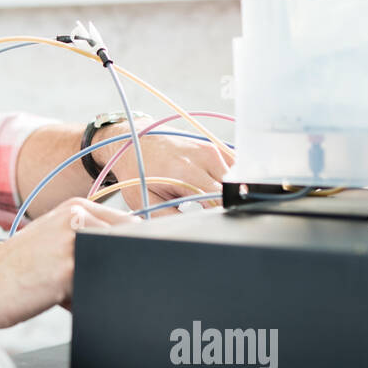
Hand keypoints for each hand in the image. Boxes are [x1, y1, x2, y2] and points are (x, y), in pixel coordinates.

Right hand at [0, 197, 139, 326]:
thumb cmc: (11, 271)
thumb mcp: (51, 243)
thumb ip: (86, 245)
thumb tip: (127, 262)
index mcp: (76, 208)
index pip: (132, 226)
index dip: (135, 252)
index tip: (125, 270)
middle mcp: (77, 218)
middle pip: (131, 247)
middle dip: (122, 271)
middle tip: (96, 287)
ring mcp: (74, 242)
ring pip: (117, 268)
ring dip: (105, 287)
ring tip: (70, 294)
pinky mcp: (68, 270)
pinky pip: (99, 289)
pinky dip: (90, 303)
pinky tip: (61, 304)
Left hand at [93, 122, 230, 213]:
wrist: (132, 140)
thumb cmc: (137, 170)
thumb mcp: (145, 200)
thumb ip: (169, 217)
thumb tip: (190, 228)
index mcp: (185, 172)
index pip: (220, 199)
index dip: (219, 213)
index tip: (211, 220)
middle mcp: (203, 157)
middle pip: (231, 189)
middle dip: (223, 203)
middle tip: (204, 209)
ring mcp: (210, 149)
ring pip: (235, 179)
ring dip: (226, 190)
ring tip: (203, 194)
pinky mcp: (214, 146)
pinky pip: (232, 167)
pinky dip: (227, 178)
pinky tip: (210, 183)